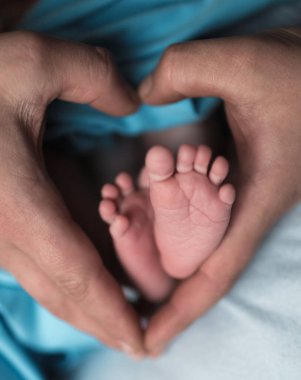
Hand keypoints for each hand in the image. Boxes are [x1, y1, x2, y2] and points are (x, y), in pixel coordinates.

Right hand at [0, 32, 144, 355]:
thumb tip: (132, 104)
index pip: (73, 269)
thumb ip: (93, 78)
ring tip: (120, 324)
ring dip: (85, 309)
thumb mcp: (34, 62)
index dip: (109, 309)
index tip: (140, 340)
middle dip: (101, 322)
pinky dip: (66, 284)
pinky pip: (34, 266)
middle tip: (140, 344)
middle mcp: (2, 228)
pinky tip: (86, 285)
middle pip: (60, 292)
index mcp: (15, 200)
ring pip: (45, 284)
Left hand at [139, 28, 300, 354]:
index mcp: (253, 200)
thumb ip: (184, 72)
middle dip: (153, 274)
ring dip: (152, 235)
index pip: (214, 271)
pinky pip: (191, 206)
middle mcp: (242, 206)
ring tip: (114, 221)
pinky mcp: (227, 174)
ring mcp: (235, 192)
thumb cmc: (296, 71)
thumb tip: (142, 96)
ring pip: (189, 233)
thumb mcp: (241, 63)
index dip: (180, 311)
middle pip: (194, 260)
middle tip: (115, 283)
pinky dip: (162, 207)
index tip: (148, 341)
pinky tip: (137, 192)